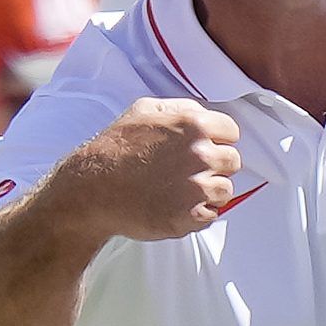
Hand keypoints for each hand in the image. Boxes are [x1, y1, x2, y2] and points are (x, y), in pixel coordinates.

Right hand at [63, 97, 241, 242]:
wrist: (92, 188)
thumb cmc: (115, 147)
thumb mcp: (145, 110)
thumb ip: (181, 109)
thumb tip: (204, 114)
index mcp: (193, 125)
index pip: (232, 132)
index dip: (218, 140)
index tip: (204, 148)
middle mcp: (200, 155)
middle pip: (233, 161)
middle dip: (216, 166)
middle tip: (191, 171)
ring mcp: (196, 187)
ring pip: (225, 190)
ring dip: (209, 191)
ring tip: (182, 190)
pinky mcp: (189, 216)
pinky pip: (211, 215)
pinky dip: (198, 214)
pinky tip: (176, 206)